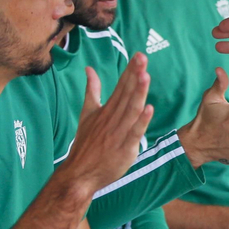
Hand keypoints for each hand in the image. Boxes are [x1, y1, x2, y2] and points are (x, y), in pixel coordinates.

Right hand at [60, 56, 153, 196]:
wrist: (79, 173)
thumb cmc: (86, 142)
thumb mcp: (87, 113)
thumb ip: (92, 90)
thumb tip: (89, 69)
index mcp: (106, 109)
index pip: (120, 86)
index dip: (130, 71)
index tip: (139, 55)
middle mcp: (112, 118)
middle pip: (126, 94)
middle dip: (134, 75)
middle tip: (143, 57)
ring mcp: (118, 133)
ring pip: (130, 110)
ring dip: (138, 93)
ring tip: (145, 76)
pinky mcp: (125, 148)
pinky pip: (134, 133)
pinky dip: (141, 121)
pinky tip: (149, 109)